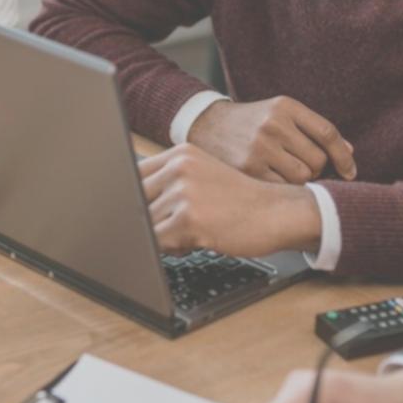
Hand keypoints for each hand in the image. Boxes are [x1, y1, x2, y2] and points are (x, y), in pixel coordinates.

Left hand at [140, 144, 321, 257]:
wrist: (277, 212)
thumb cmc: (241, 201)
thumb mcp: (203, 176)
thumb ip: (168, 180)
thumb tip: (126, 197)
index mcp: (181, 154)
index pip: (133, 173)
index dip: (128, 195)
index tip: (128, 208)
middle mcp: (180, 168)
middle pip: (134, 199)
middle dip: (146, 219)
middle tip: (173, 226)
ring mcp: (184, 192)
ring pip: (145, 223)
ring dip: (161, 236)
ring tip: (191, 232)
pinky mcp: (188, 219)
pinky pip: (157, 242)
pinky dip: (171, 248)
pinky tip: (196, 241)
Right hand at [187, 97, 355, 184]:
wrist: (206, 125)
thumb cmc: (250, 123)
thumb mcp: (280, 114)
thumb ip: (313, 130)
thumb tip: (350, 152)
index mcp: (286, 107)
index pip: (328, 133)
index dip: (344, 156)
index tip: (350, 172)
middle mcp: (274, 124)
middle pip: (318, 159)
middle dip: (317, 168)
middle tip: (301, 166)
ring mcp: (260, 146)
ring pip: (303, 176)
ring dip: (301, 180)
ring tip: (285, 172)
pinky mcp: (248, 167)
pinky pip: (282, 187)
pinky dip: (284, 188)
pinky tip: (274, 180)